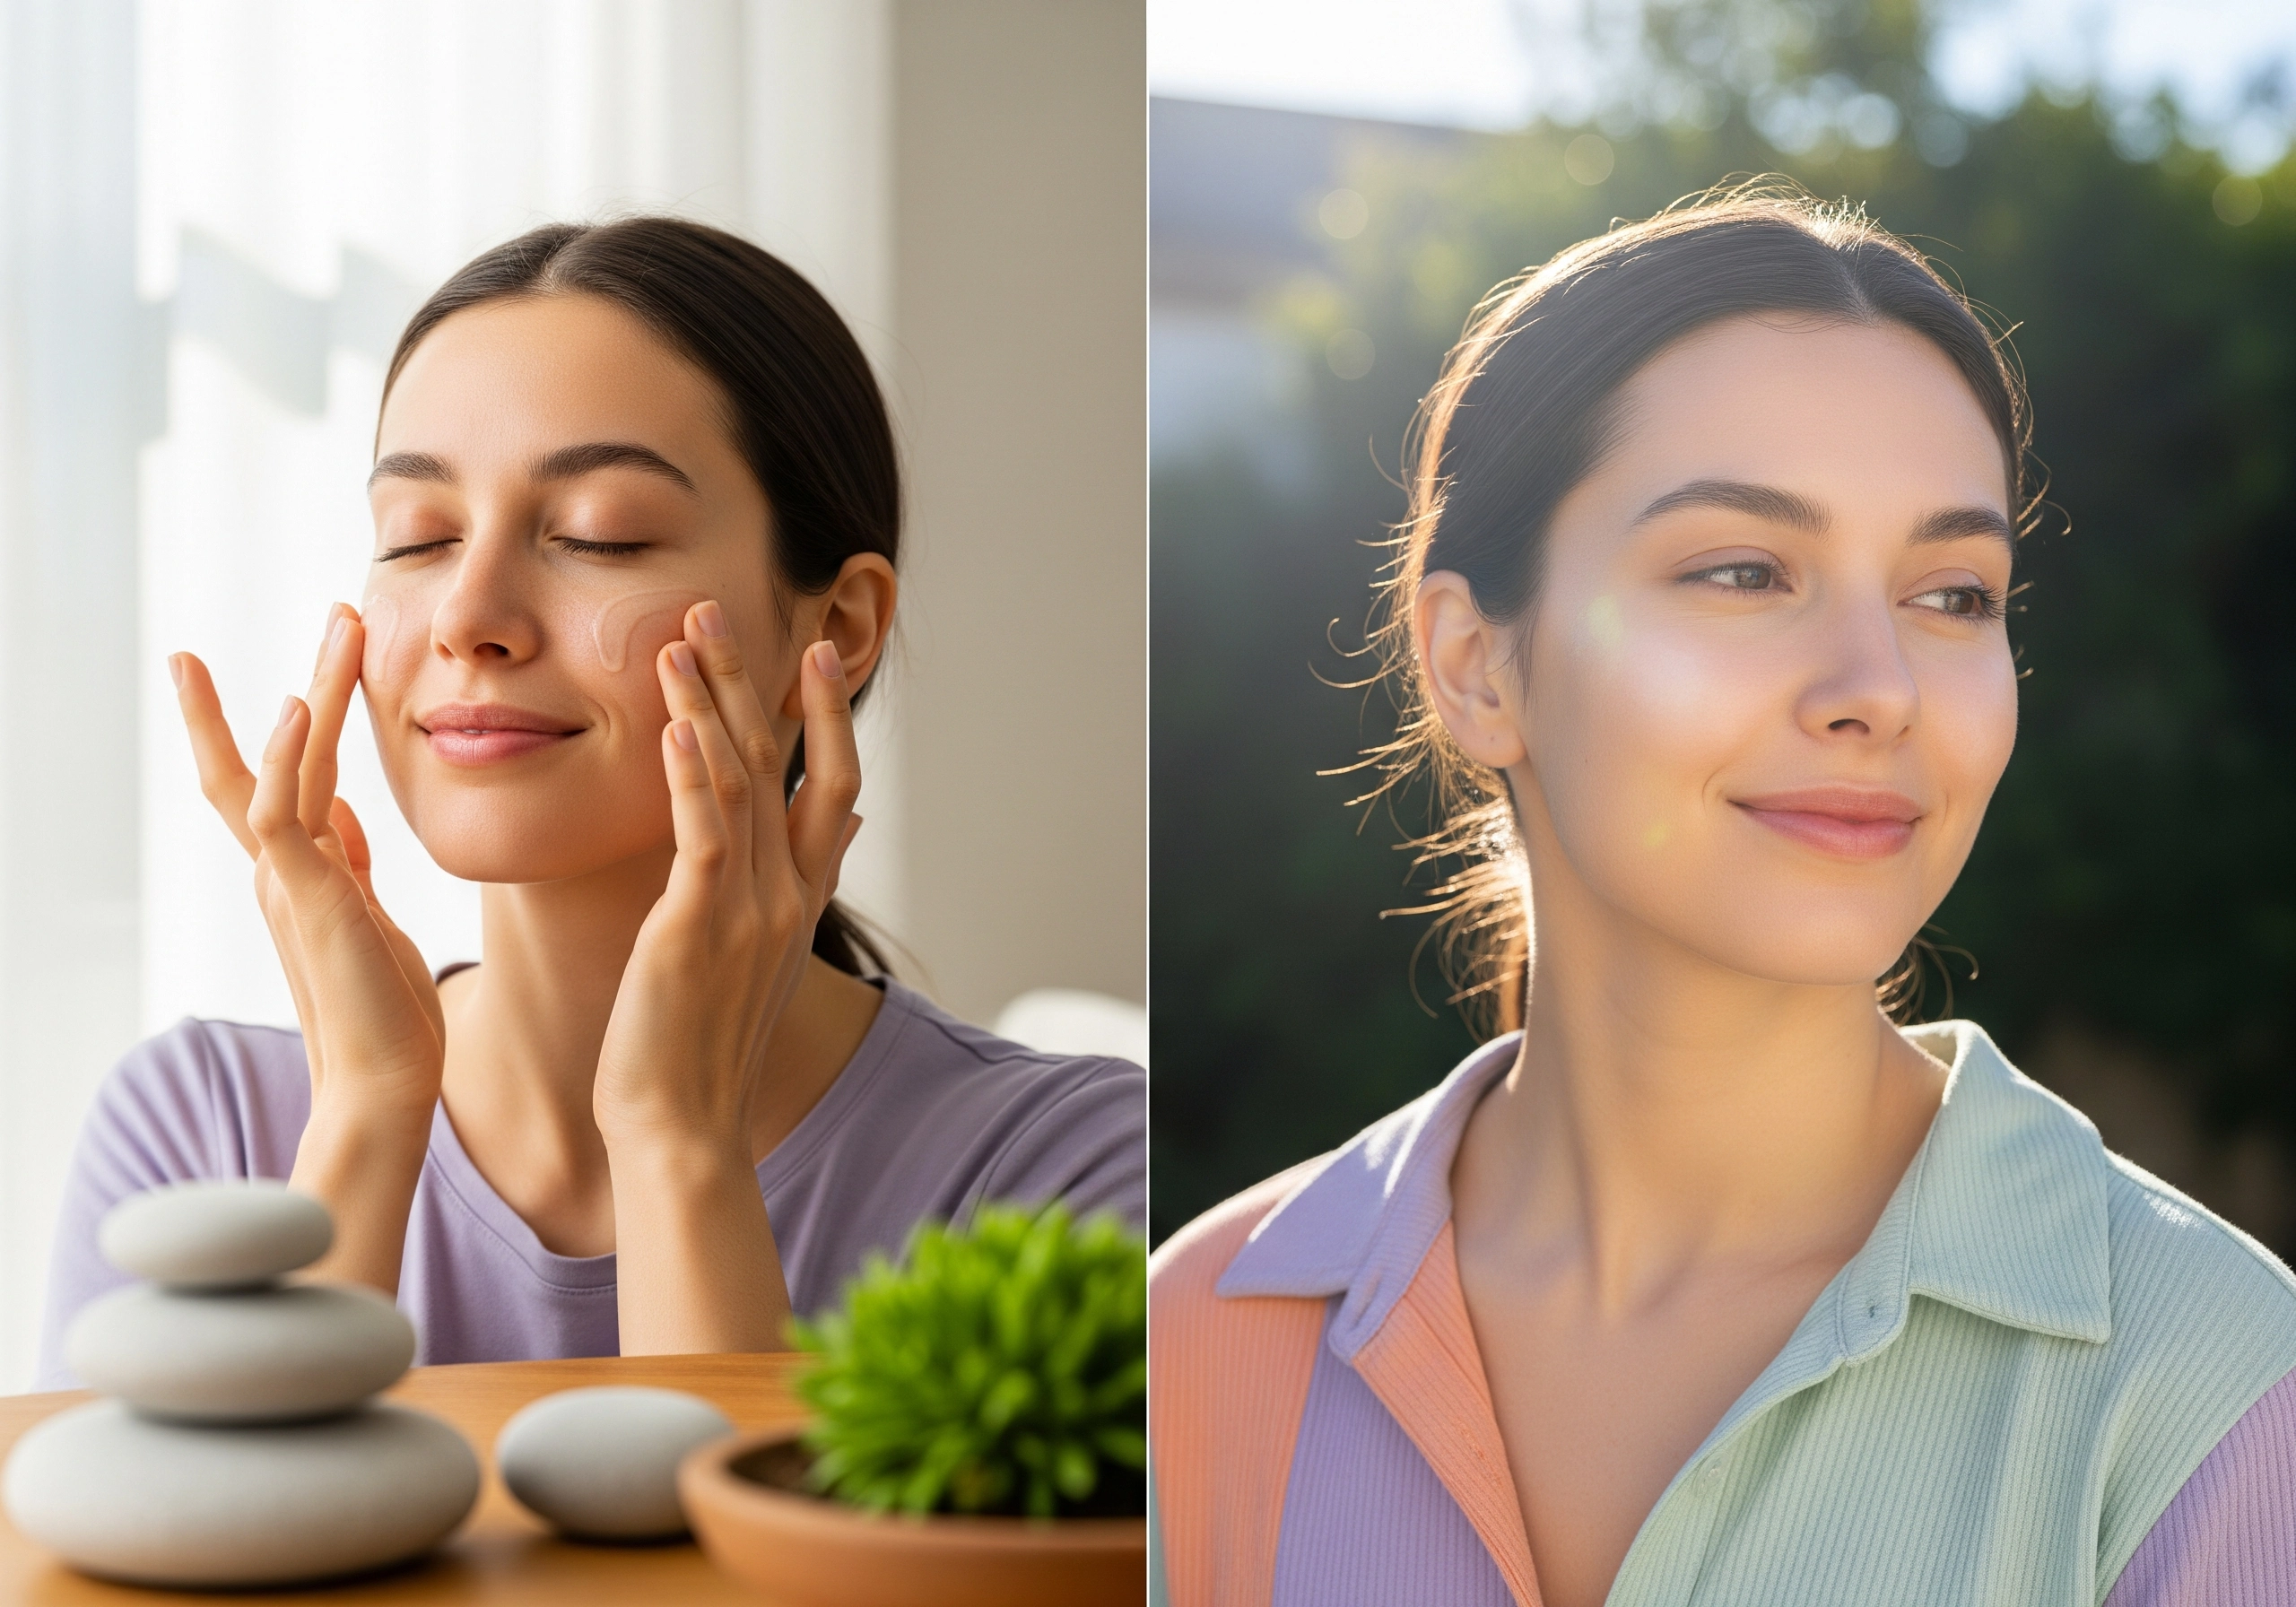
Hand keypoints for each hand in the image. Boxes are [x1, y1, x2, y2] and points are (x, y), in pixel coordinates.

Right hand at [172, 605, 443, 1290]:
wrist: (384, 1081)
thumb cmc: (384, 1012)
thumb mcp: (369, 919)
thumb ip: (348, 866)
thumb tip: (345, 816)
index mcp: (302, 873)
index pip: (277, 783)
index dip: (279, 726)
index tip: (292, 673)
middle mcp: (285, 869)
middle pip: (267, 758)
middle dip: (294, 680)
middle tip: (322, 610)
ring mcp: (289, 879)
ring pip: (290, 763)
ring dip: (318, 688)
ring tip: (343, 624)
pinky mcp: (303, 894)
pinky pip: (282, 811)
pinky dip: (282, 756)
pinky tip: (298, 706)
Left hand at [593, 600, 862, 1351]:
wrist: (684, 1125)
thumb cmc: (701, 1046)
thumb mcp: (760, 956)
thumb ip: (794, 883)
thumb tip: (847, 823)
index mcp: (799, 898)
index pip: (831, 782)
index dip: (826, 714)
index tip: (812, 652)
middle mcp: (785, 893)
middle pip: (783, 762)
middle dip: (752, 681)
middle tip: (717, 611)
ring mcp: (748, 909)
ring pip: (739, 784)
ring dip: (707, 705)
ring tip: (679, 641)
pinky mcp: (697, 928)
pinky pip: (702, 837)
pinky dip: (690, 777)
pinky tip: (673, 728)